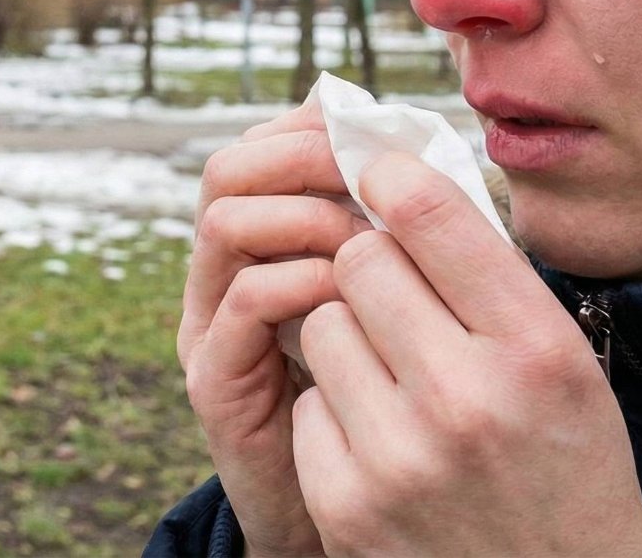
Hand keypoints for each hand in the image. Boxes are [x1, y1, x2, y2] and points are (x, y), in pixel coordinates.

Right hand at [180, 100, 371, 556]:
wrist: (376, 524)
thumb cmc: (406, 409)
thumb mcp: (410, 306)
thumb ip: (405, 238)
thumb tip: (429, 147)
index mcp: (267, 246)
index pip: (265, 146)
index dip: (312, 124)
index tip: (377, 123)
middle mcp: (225, 274)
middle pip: (230, 169)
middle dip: (302, 153)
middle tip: (368, 166)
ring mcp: (212, 324)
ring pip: (227, 219)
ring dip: (305, 212)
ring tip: (365, 237)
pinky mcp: (216, 380)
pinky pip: (245, 299)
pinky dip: (302, 278)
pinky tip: (353, 293)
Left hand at [291, 151, 641, 556]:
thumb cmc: (566, 477)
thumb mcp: (571, 376)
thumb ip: (496, 285)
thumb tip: (407, 177)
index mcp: (538, 354)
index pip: (433, 216)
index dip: (392, 179)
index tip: (377, 172)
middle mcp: (468, 399)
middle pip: (358, 261)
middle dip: (368, 267)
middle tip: (395, 297)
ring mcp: (399, 456)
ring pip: (320, 324)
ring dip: (346, 337)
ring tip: (395, 380)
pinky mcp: (344, 501)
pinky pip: (306, 402)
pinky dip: (331, 413)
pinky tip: (379, 445)